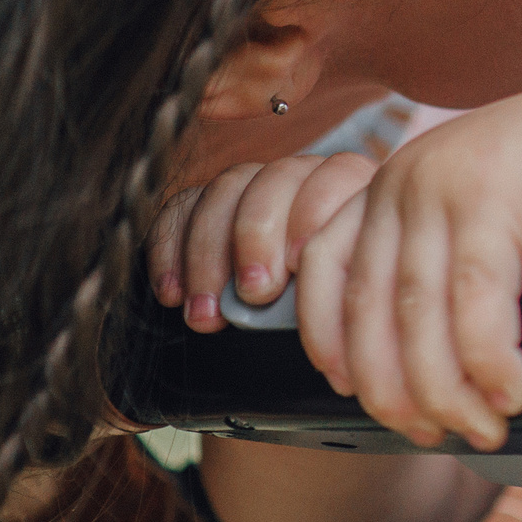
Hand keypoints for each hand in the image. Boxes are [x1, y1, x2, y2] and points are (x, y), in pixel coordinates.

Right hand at [149, 151, 376, 332]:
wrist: (286, 346)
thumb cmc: (326, 321)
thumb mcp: (341, 303)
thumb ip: (334, 282)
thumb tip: (313, 286)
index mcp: (350, 193)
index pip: (336, 175)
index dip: (314, 214)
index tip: (297, 264)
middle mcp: (303, 179)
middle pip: (275, 178)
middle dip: (257, 235)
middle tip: (253, 291)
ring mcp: (250, 188)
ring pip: (226, 190)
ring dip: (209, 254)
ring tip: (206, 312)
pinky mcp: (201, 206)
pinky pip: (180, 209)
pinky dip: (171, 251)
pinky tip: (172, 294)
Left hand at [294, 68, 521, 450]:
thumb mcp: (485, 222)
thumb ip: (443, 266)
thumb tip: (418, 366)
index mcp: (395, 183)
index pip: (323, 266)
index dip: (326, 338)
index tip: (349, 393)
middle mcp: (406, 177)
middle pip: (367, 308)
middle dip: (394, 390)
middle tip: (432, 436)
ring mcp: (445, 182)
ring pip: (419, 317)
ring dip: (447, 391)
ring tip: (483, 429)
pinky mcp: (494, 193)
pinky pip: (474, 302)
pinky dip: (488, 361)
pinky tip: (511, 393)